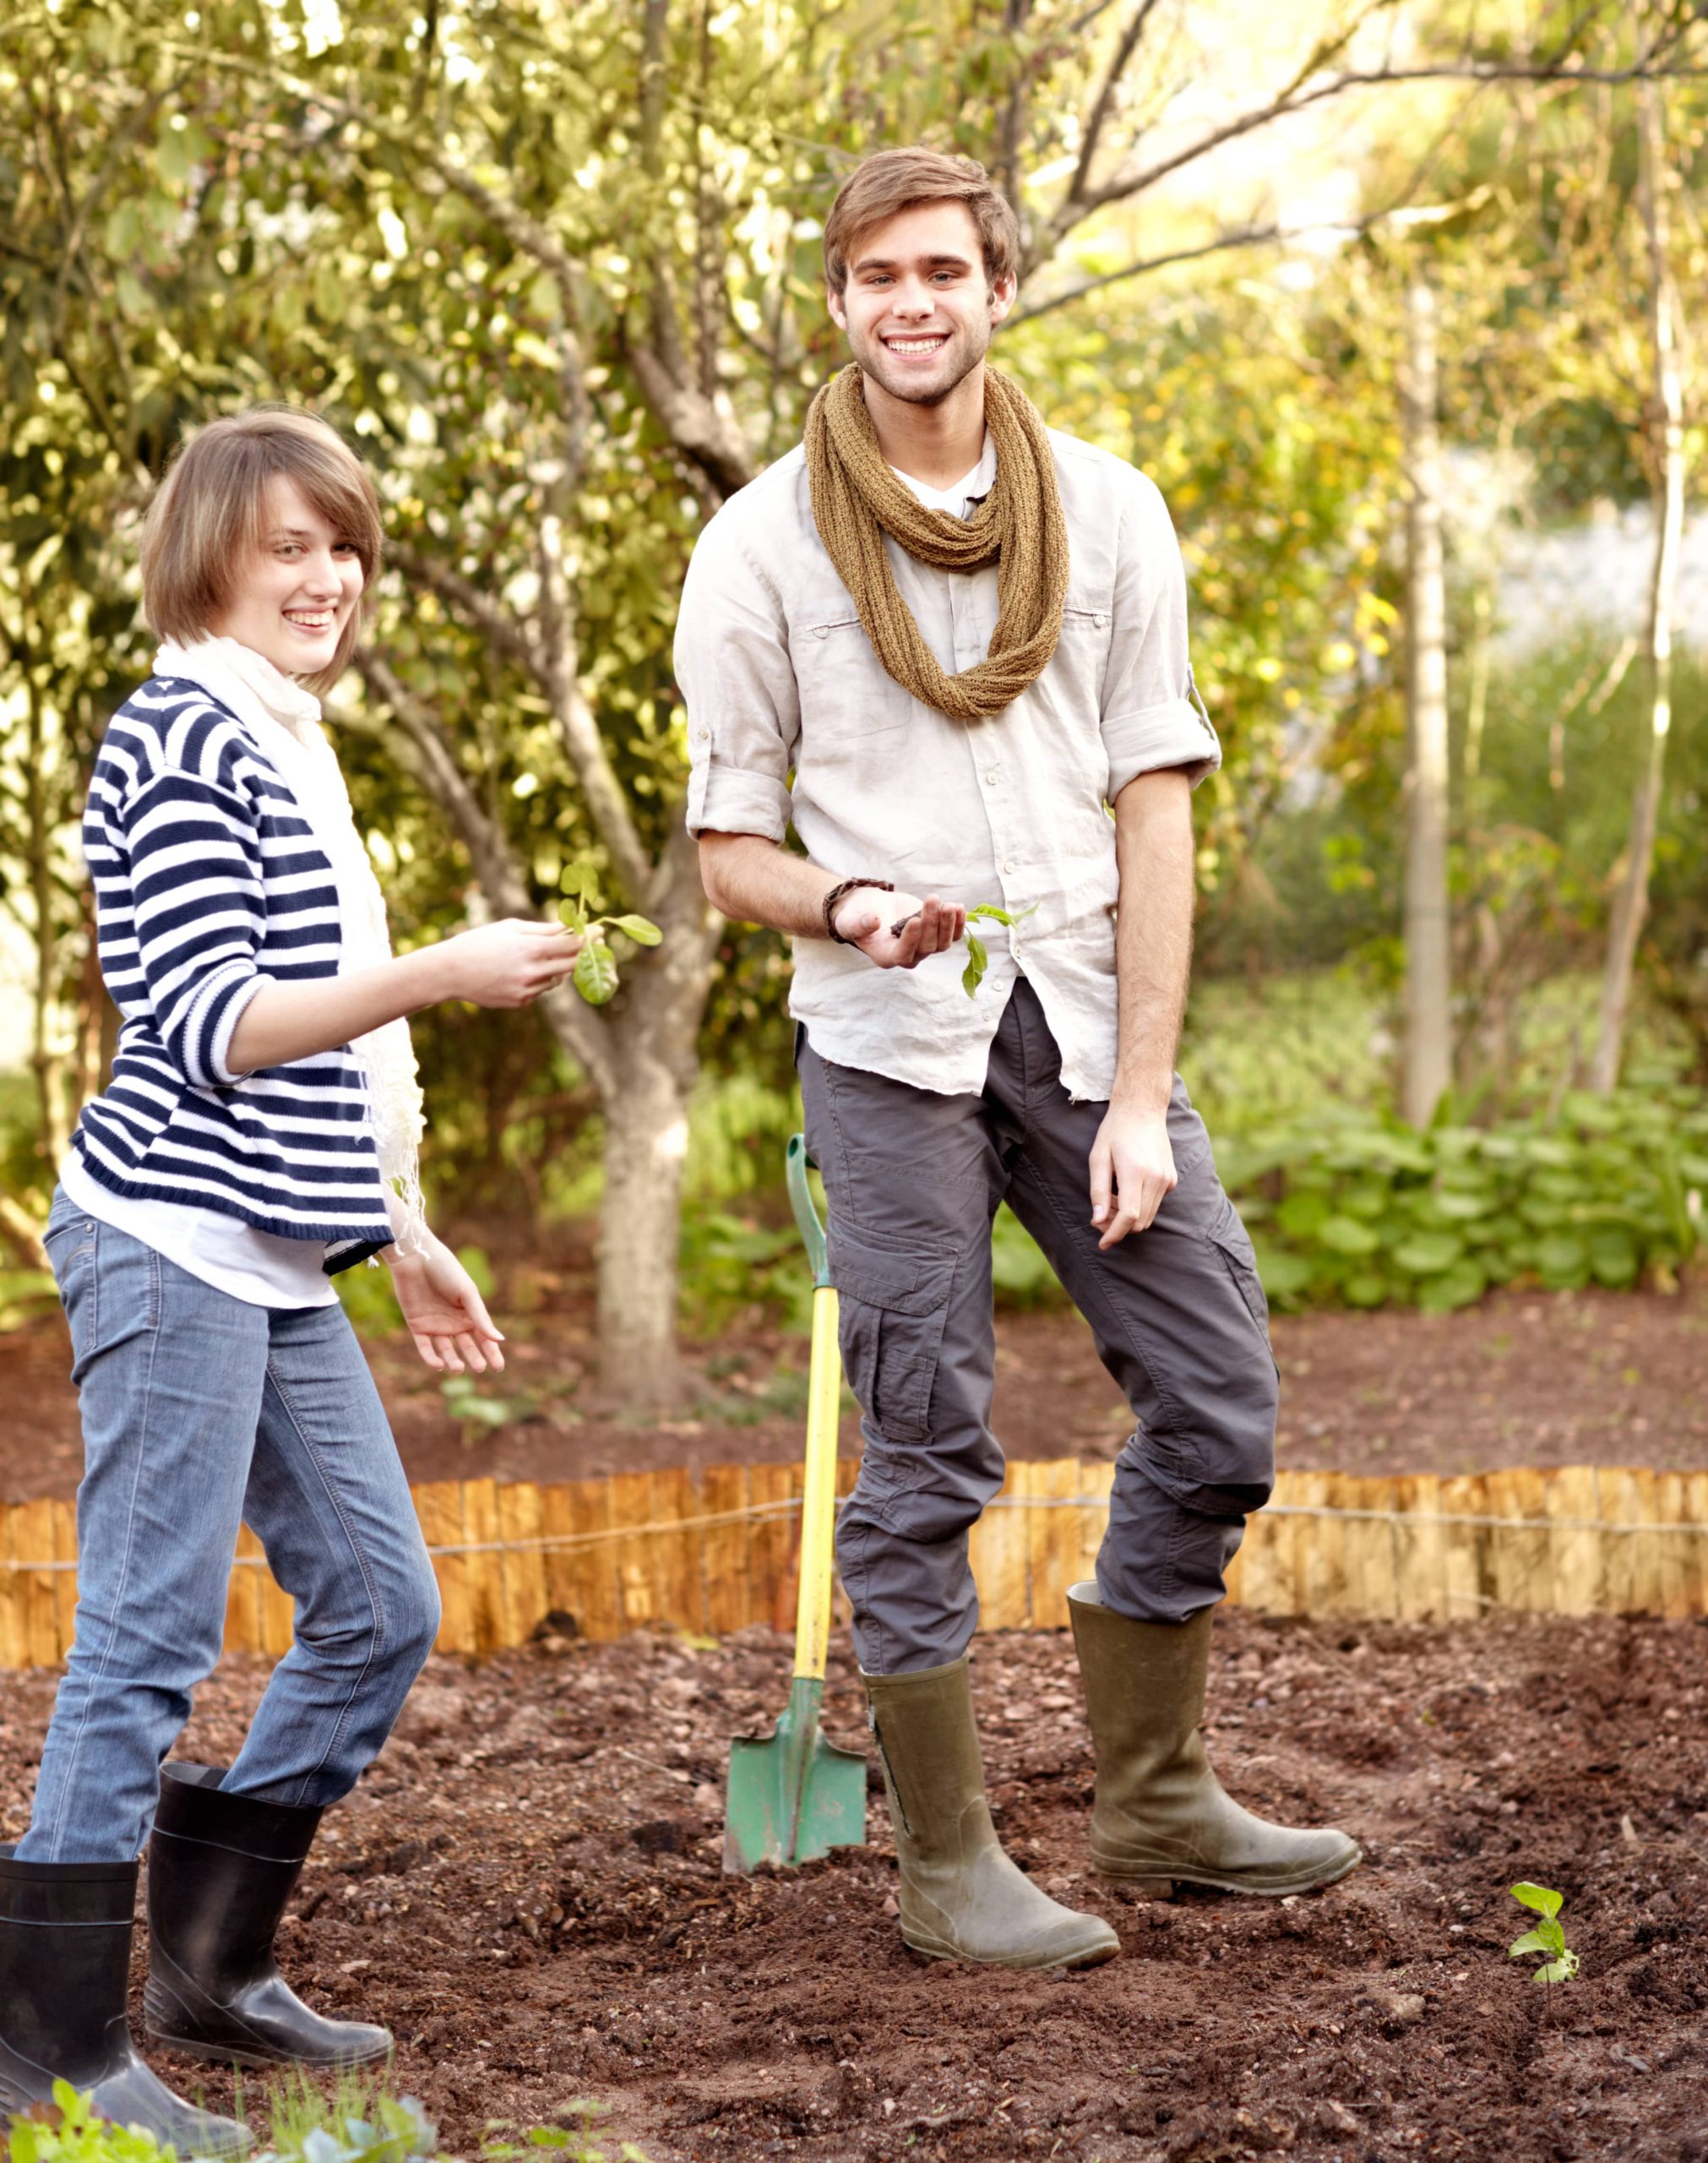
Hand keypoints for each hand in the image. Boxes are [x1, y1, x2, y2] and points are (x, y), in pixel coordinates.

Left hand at [387, 1235, 505, 1372]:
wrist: (416, 1258)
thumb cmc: (446, 1271)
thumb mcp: (468, 1294)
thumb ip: (481, 1317)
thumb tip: (500, 1339)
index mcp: (470, 1313)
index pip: (484, 1337)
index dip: (492, 1352)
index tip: (499, 1367)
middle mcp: (454, 1322)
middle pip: (467, 1346)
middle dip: (474, 1358)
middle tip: (480, 1368)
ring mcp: (436, 1325)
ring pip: (446, 1350)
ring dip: (452, 1361)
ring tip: (458, 1367)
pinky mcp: (418, 1326)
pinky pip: (425, 1347)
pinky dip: (431, 1357)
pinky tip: (439, 1364)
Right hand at [438, 920, 581, 1007]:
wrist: (450, 971)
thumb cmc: (479, 942)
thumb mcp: (510, 928)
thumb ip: (543, 930)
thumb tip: (569, 926)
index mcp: (531, 949)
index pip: (572, 945)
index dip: (589, 938)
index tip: (601, 931)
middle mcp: (532, 972)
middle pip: (572, 965)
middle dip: (585, 954)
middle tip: (594, 945)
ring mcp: (526, 990)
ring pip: (557, 980)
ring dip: (558, 968)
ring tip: (538, 957)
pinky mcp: (520, 1002)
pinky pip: (540, 990)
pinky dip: (539, 980)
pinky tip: (518, 972)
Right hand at [833, 886, 965, 969]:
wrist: (870, 908)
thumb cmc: (856, 916)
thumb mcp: (849, 920)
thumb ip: (858, 925)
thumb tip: (873, 921)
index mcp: (885, 956)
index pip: (903, 954)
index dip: (911, 939)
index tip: (915, 919)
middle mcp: (907, 956)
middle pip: (927, 947)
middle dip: (931, 923)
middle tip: (931, 898)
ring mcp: (923, 947)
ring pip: (943, 943)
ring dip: (948, 923)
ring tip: (948, 904)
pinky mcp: (935, 935)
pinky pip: (953, 935)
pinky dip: (958, 923)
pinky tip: (959, 908)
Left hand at [1088, 1100, 1176, 1248]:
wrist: (1142, 1110)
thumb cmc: (1115, 1132)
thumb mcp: (1098, 1158)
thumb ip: (1098, 1191)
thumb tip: (1098, 1220)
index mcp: (1136, 1171)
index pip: (1129, 1215)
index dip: (1114, 1233)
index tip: (1102, 1243)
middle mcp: (1156, 1178)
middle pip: (1139, 1221)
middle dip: (1118, 1226)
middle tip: (1100, 1214)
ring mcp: (1167, 1179)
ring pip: (1148, 1216)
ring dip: (1129, 1217)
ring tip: (1112, 1199)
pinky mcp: (1172, 1179)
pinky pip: (1155, 1205)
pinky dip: (1139, 1207)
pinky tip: (1126, 1190)